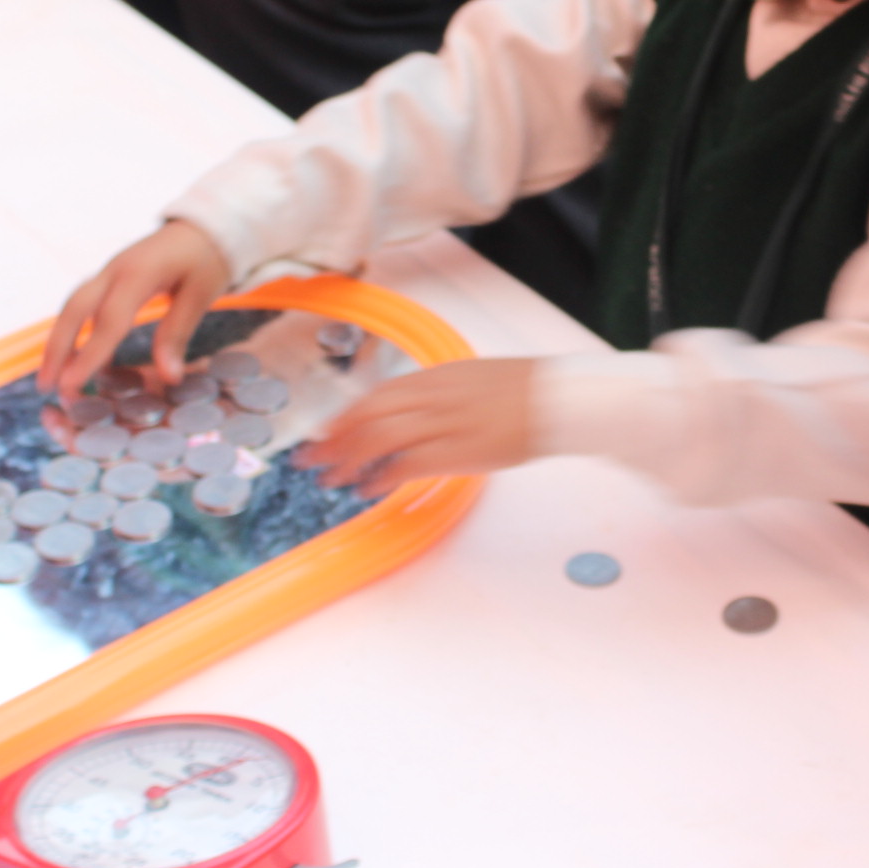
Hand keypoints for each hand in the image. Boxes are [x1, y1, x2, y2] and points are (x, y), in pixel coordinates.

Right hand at [41, 221, 233, 399]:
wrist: (207, 223)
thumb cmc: (209, 257)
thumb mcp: (201, 294)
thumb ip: (178, 333)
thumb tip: (169, 377)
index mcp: (139, 273)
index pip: (108, 320)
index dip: (88, 355)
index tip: (71, 385)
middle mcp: (115, 270)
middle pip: (75, 309)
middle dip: (57, 348)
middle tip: (46, 386)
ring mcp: (109, 270)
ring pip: (73, 305)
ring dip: (59, 340)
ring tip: (51, 377)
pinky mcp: (111, 275)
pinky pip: (85, 303)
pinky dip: (74, 329)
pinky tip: (76, 356)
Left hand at [293, 359, 537, 496]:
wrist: (557, 399)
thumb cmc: (522, 391)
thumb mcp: (472, 378)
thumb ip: (439, 392)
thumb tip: (413, 409)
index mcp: (435, 377)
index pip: (375, 395)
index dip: (344, 417)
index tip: (325, 433)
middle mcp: (433, 396)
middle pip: (367, 415)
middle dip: (334, 439)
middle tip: (311, 460)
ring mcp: (444, 423)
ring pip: (379, 438)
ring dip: (349, 460)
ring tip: (333, 479)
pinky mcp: (457, 451)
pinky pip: (406, 464)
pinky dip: (381, 477)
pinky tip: (368, 490)